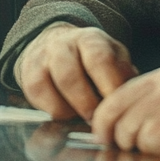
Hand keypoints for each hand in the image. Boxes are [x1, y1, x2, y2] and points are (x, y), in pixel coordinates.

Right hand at [14, 22, 137, 120]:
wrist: (56, 42)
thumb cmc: (92, 57)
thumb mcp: (113, 56)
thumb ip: (124, 73)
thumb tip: (131, 96)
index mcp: (90, 39)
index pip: (99, 60)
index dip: (109, 86)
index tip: (117, 106)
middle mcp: (63, 45)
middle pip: (70, 76)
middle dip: (86, 104)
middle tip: (99, 121)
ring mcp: (42, 58)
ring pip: (49, 87)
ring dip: (69, 110)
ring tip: (84, 119)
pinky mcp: (28, 74)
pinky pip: (37, 97)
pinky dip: (53, 111)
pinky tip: (68, 115)